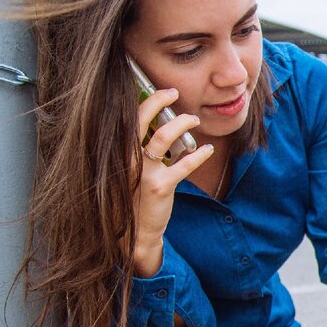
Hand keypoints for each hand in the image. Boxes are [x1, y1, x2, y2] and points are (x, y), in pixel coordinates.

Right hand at [132, 88, 212, 276]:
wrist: (133, 234)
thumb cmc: (133, 199)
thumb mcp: (129, 171)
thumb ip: (137, 150)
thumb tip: (157, 127)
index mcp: (119, 153)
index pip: (129, 119)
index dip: (146, 102)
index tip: (162, 93)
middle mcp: (127, 159)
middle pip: (142, 120)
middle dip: (159, 101)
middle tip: (174, 93)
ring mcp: (142, 173)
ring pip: (163, 137)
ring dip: (181, 124)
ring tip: (193, 119)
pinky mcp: (160, 187)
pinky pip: (183, 165)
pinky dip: (198, 155)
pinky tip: (207, 150)